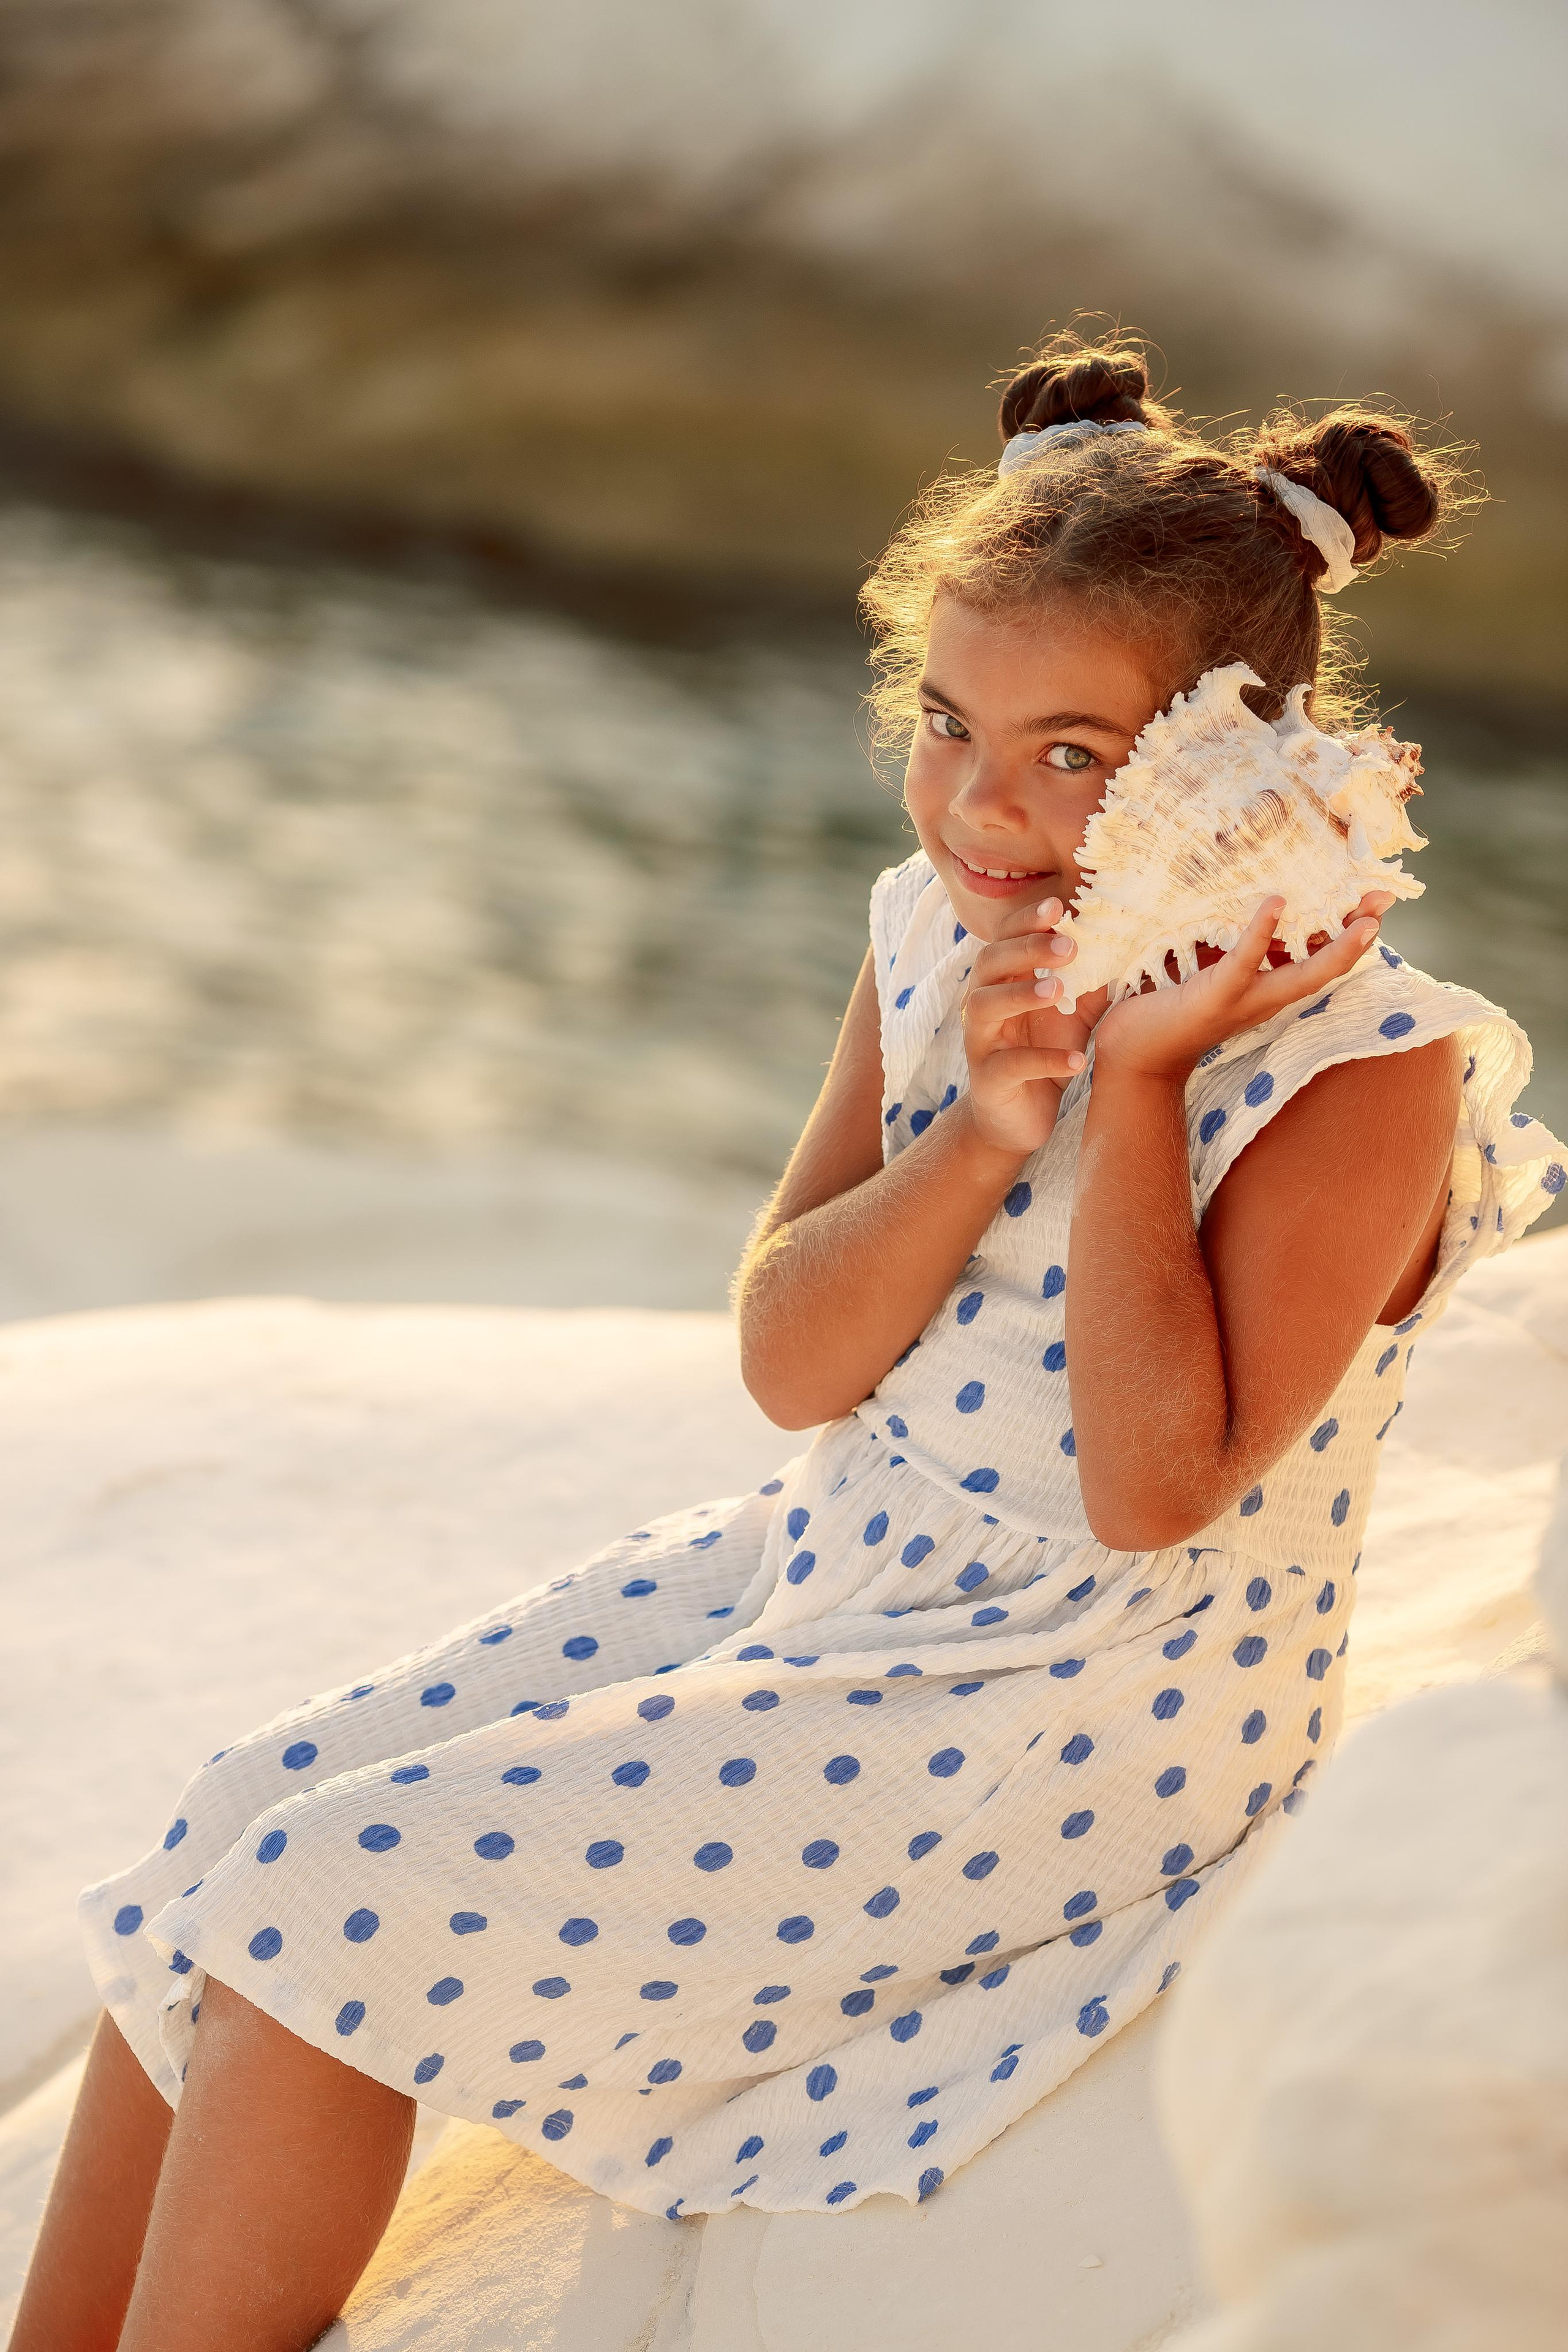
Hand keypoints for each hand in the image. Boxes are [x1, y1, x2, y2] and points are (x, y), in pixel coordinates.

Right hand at [960, 896, 1106, 1155]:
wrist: (1018, 1118)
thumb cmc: (1043, 1053)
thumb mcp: (1071, 1013)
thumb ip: (1089, 981)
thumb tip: (1129, 943)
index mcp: (1002, 982)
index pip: (1006, 939)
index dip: (1026, 921)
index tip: (1059, 905)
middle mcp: (983, 1005)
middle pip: (990, 964)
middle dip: (1027, 950)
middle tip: (1068, 945)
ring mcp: (981, 1042)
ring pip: (986, 1007)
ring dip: (1021, 995)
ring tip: (1058, 991)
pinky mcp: (989, 1080)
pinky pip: (1011, 1066)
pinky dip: (1045, 1061)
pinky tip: (1078, 1060)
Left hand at [1092, 890, 1395, 1083]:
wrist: (1133, 1053)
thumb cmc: (1166, 1002)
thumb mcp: (1206, 965)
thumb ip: (1229, 940)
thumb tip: (1246, 893)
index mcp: (1266, 985)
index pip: (1318, 957)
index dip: (1349, 932)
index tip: (1374, 901)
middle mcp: (1265, 997)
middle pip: (1326, 966)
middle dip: (1359, 934)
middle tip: (1385, 900)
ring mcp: (1245, 1000)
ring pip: (1302, 974)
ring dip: (1334, 944)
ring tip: (1362, 915)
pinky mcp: (1216, 997)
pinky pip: (1244, 961)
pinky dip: (1261, 932)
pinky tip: (1277, 903)